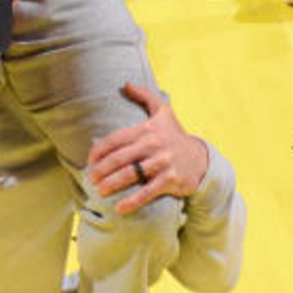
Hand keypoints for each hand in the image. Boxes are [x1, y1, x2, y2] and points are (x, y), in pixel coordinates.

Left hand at [87, 83, 206, 216]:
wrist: (201, 159)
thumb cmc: (175, 136)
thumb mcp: (163, 112)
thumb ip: (144, 97)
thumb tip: (126, 83)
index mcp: (147, 129)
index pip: (115, 139)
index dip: (99, 150)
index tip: (90, 160)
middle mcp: (154, 144)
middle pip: (120, 158)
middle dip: (101, 169)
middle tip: (91, 178)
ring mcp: (163, 162)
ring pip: (131, 174)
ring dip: (112, 184)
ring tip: (100, 191)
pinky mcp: (171, 179)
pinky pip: (148, 192)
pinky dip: (132, 201)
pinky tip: (119, 209)